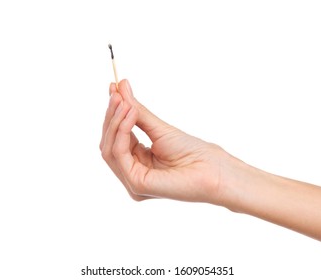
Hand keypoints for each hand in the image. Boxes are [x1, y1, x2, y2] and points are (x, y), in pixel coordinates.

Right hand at [100, 80, 234, 203]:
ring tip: (124, 101)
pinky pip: (118, 153)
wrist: (212, 168)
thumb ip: (137, 111)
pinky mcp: (136, 184)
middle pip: (107, 143)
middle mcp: (131, 173)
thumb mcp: (159, 128)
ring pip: (108, 148)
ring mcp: (132, 181)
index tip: (113, 88)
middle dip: (111, 116)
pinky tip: (131, 114)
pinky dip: (122, 130)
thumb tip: (120, 87)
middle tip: (115, 92)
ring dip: (115, 121)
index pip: (115, 138)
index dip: (113, 114)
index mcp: (137, 163)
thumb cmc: (192, 151)